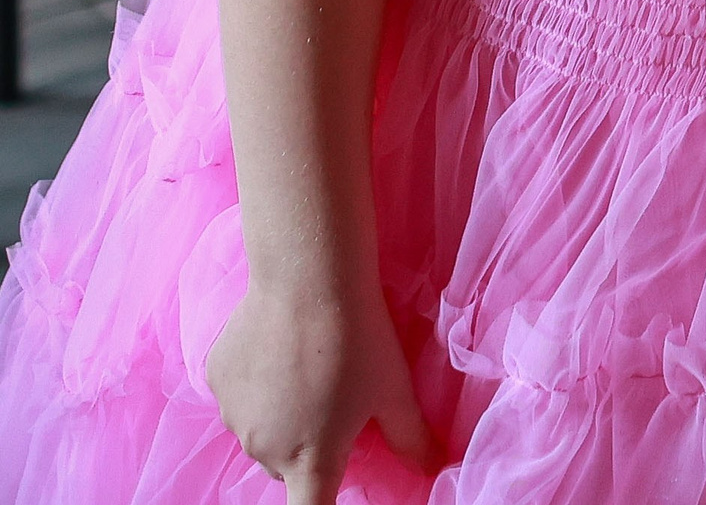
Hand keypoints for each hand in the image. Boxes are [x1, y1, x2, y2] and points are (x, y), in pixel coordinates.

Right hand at [210, 281, 436, 504]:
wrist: (307, 280)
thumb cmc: (358, 340)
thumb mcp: (394, 390)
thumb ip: (410, 436)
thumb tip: (431, 466)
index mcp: (310, 461)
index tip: (329, 492)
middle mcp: (264, 449)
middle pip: (287, 465)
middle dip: (309, 447)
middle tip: (336, 400)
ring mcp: (233, 417)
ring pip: (261, 432)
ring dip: (280, 416)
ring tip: (310, 367)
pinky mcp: (216, 381)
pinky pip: (240, 395)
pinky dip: (257, 384)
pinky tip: (280, 347)